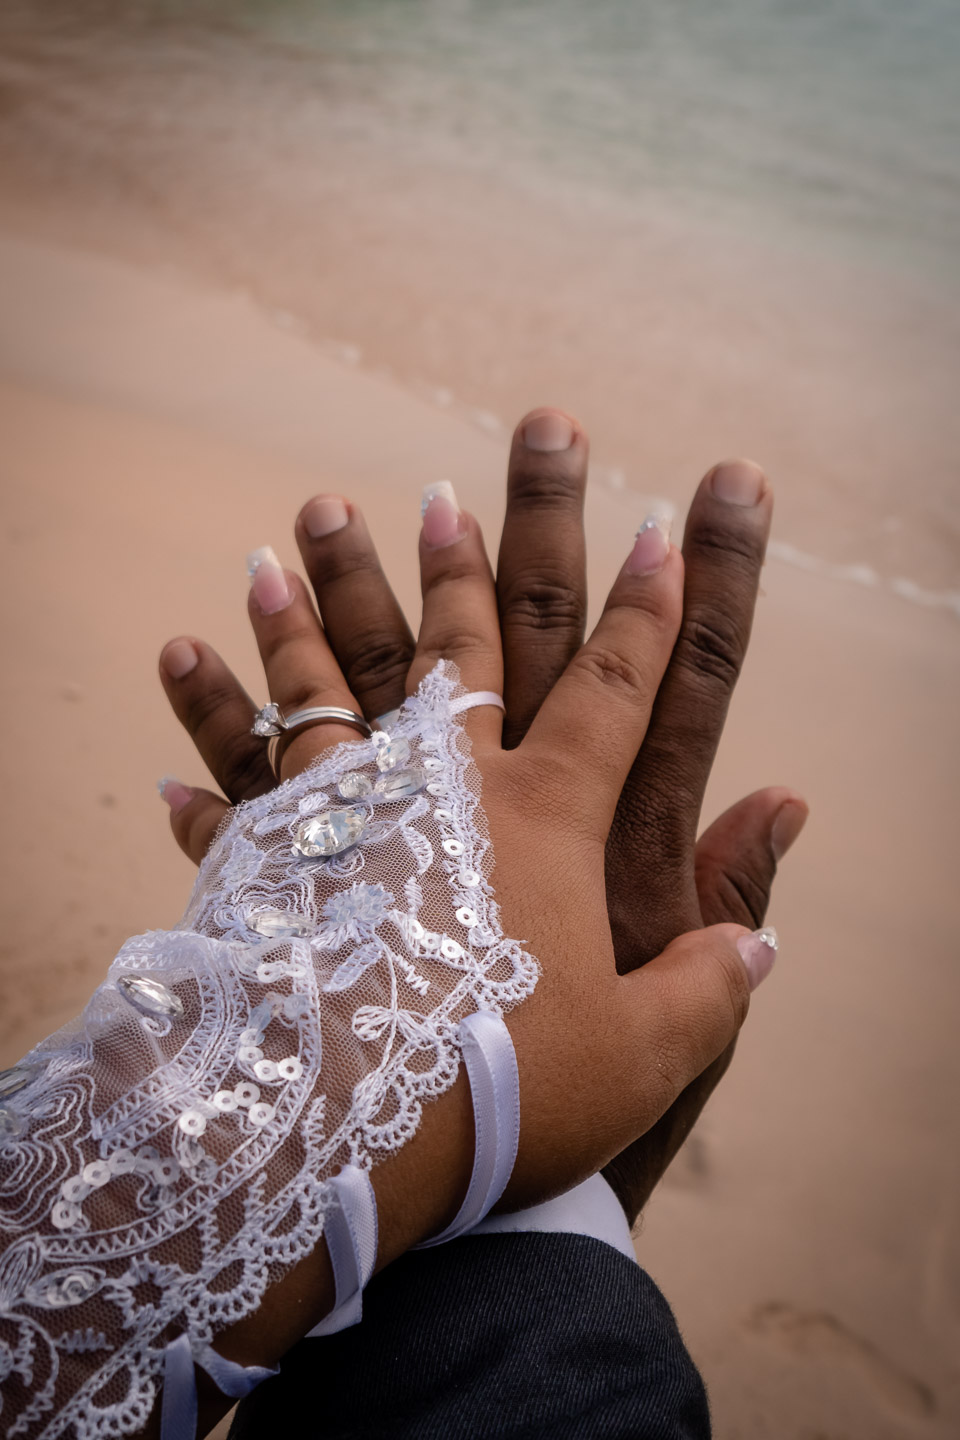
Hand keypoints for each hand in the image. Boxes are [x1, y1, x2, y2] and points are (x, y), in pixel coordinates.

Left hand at [159, 410, 804, 1219]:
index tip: (661, 532)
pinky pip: (234, 762)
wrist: (348, 1130)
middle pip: (462, 652)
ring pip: (335, 678)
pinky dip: (208, 711)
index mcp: (543, 822)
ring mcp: (345, 811)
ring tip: (299, 529)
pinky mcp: (264, 853)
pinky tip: (180, 655)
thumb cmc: (504, 1086)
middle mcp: (443, 790)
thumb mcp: (642, 1058)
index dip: (647, 615)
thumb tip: (766, 942)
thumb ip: (710, 986)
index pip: (612, 694)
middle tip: (451, 485)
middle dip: (466, 563)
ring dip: (321, 599)